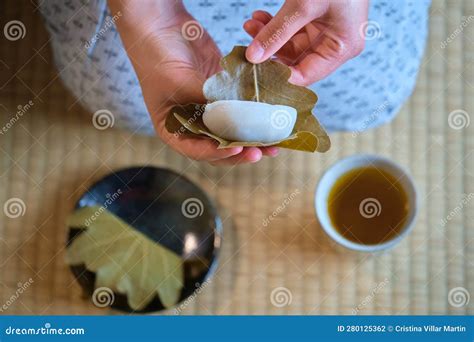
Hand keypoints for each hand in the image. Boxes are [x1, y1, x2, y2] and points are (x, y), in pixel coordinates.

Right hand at [109, 0, 277, 164]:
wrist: (160, 24)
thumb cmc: (157, 56)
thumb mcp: (179, 83)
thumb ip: (206, 100)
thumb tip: (237, 117)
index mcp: (173, 129)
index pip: (196, 150)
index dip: (218, 154)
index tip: (237, 150)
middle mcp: (191, 124)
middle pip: (218, 147)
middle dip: (240, 151)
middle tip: (259, 152)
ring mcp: (208, 110)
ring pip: (233, 130)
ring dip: (252, 138)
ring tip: (272, 143)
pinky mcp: (222, 94)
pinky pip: (240, 108)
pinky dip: (254, 114)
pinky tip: (270, 118)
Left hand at [244, 0, 368, 85]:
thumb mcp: (303, 5)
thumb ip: (277, 32)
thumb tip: (253, 56)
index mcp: (342, 47)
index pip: (306, 75)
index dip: (279, 76)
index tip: (254, 70)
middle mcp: (336, 44)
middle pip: (295, 61)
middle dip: (270, 52)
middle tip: (247, 46)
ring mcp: (326, 31)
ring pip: (290, 44)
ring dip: (269, 36)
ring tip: (250, 25)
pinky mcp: (316, 19)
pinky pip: (291, 29)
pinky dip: (274, 25)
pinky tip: (259, 18)